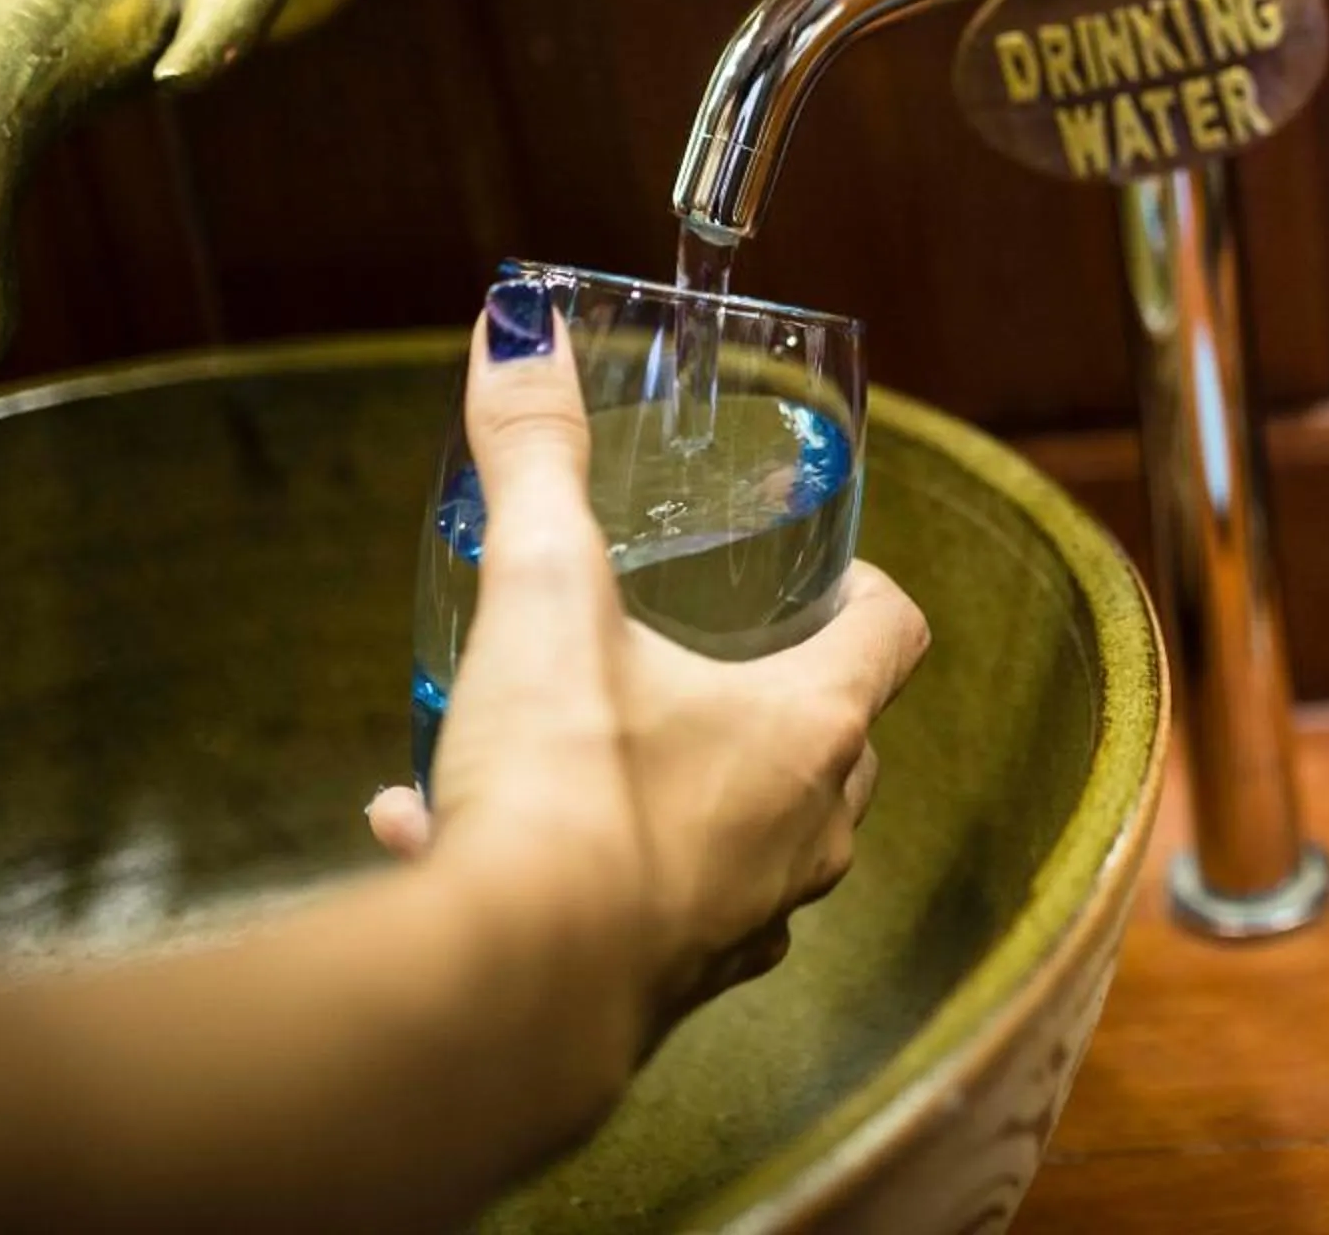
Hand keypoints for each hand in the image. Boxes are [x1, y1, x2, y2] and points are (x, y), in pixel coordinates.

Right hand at [366, 288, 930, 1039]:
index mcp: (814, 726)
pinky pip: (629, 910)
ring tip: (538, 742)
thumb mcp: (544, 596)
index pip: (892, 633)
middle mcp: (807, 831)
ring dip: (649, 782)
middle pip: (829, 739)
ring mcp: (746, 920)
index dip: (867, 590)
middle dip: (765, 692)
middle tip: (692, 650)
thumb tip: (520, 329)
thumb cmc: (564, 790)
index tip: (822, 571)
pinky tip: (436, 830)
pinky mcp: (665, 989)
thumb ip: (537, 460)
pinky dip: (563, 866)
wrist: (504, 998)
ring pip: (727, 833)